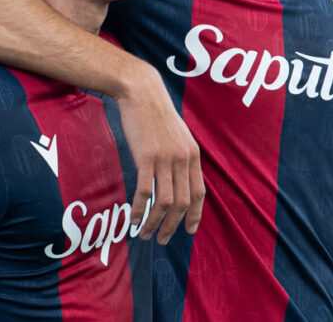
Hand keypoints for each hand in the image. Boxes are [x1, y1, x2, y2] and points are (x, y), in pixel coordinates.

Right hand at [116, 77, 205, 243]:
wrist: (142, 92)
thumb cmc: (156, 113)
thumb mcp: (178, 135)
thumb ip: (181, 155)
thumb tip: (180, 176)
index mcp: (193, 155)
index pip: (199, 193)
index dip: (194, 215)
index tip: (188, 230)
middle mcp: (183, 159)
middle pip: (182, 202)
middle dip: (173, 225)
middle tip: (163, 239)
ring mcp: (165, 158)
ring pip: (165, 202)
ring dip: (155, 223)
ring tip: (145, 234)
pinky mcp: (146, 157)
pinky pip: (145, 192)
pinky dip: (140, 210)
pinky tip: (133, 219)